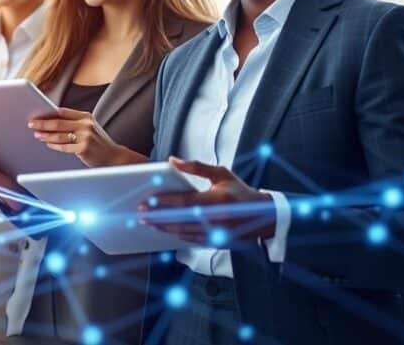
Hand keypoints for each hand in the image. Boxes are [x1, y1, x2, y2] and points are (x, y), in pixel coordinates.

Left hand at [28, 108, 144, 166]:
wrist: (114, 157)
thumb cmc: (98, 143)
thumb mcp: (89, 128)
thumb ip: (73, 123)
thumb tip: (50, 122)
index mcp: (85, 116)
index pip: (62, 112)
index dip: (48, 113)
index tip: (36, 115)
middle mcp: (86, 124)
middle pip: (58, 122)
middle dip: (43, 123)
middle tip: (31, 124)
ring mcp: (85, 136)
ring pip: (59, 135)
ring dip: (46, 135)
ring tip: (37, 135)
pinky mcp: (84, 148)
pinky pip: (64, 147)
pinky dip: (54, 145)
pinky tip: (48, 144)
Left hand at [139, 157, 275, 244]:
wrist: (263, 216)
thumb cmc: (240, 193)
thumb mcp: (221, 174)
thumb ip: (196, 167)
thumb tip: (173, 161)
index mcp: (216, 201)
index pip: (183, 202)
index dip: (163, 202)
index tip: (146, 200)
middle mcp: (214, 219)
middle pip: (178, 220)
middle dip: (157, 217)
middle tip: (140, 214)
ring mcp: (214, 233)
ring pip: (182, 232)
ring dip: (163, 228)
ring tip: (148, 223)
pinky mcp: (215, 242)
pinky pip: (191, 240)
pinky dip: (176, 235)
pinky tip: (165, 230)